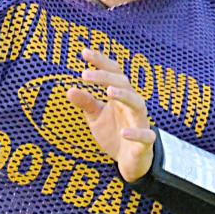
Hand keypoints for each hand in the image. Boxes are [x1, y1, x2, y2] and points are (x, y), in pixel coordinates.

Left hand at [66, 48, 156, 182]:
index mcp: (120, 96)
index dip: (100, 61)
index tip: (84, 52)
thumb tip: (69, 90)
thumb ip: (86, 103)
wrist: (131, 161)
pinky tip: (123, 131)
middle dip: (105, 77)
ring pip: (137, 103)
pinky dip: (135, 132)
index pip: (113, 73)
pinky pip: (145, 135)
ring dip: (124, 96)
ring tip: (108, 91)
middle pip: (123, 84)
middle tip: (85, 75)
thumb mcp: (96, 117)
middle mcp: (131, 104)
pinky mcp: (145, 142)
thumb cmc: (114, 133)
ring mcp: (140, 122)